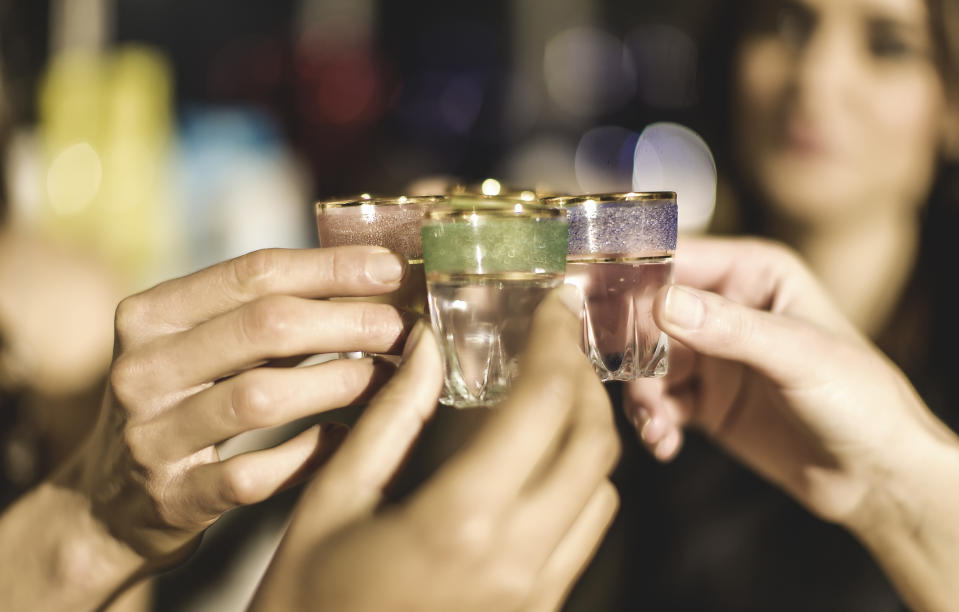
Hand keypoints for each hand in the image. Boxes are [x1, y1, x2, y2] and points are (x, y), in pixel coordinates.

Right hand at [58, 246, 413, 565]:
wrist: (108, 503)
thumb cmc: (179, 404)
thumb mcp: (198, 347)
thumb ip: (262, 312)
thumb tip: (366, 277)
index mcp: (149, 316)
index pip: (252, 273)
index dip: (330, 267)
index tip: (389, 268)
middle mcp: (142, 370)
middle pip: (264, 327)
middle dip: (348, 321)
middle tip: (401, 327)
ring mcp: (151, 438)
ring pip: (262, 398)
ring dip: (341, 383)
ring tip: (390, 377)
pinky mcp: (173, 498)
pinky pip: (257, 474)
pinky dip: (311, 454)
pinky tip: (348, 439)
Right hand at [252, 286, 619, 611]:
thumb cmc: (306, 599)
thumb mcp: (333, 498)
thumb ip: (392, 415)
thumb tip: (430, 345)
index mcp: (459, 523)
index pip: (544, 406)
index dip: (557, 343)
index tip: (554, 307)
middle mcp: (516, 562)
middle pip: (594, 445)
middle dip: (583, 381)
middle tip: (553, 346)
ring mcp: (534, 597)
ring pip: (602, 493)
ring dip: (585, 436)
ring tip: (546, 400)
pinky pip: (584, 537)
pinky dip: (577, 486)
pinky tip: (535, 465)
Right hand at [625, 237, 954, 526]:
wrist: (876, 479)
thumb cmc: (862, 401)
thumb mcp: (801, 356)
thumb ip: (731, 329)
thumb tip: (663, 303)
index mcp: (753, 273)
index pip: (677, 258)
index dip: (633, 275)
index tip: (591, 296)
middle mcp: (725, 307)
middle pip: (648, 314)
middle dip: (630, 349)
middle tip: (624, 378)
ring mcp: (711, 355)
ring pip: (645, 362)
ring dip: (641, 394)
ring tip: (655, 425)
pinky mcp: (703, 400)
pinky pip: (658, 402)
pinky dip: (653, 422)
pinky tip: (665, 443)